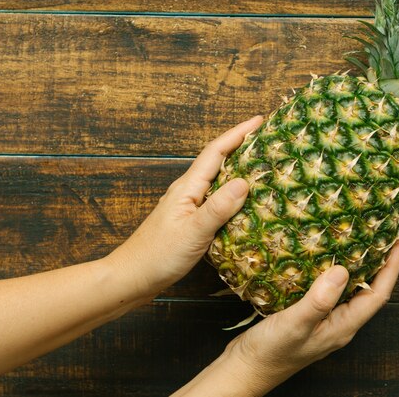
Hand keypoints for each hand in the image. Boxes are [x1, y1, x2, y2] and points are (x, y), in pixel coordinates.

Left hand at [109, 116, 263, 297]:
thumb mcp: (193, 232)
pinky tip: (244, 203)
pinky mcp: (189, 221)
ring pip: (217, 180)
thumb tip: (245, 182)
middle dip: (241, 146)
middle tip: (267, 140)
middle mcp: (187, 191)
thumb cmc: (158, 256)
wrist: (131, 278)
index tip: (260, 120)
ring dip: (238, 169)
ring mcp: (188, 206)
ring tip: (262, 166)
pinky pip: (216, 199)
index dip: (238, 133)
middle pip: (217, 161)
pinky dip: (232, 194)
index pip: (216, 152)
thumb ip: (218, 208)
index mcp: (187, 188)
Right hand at [176, 241, 398, 396]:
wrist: (245, 370)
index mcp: (343, 327)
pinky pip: (329, 291)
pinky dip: (333, 273)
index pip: (377, 295)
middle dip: (379, 265)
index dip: (391, 268)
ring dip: (358, 267)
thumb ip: (319, 300)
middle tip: (381, 236)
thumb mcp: (295, 324)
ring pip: (349, 291)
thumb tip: (343, 270)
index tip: (397, 242)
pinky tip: (323, 260)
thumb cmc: (270, 353)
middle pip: (368, 292)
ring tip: (358, 241)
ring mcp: (324, 321)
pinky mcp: (309, 317)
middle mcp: (339, 324)